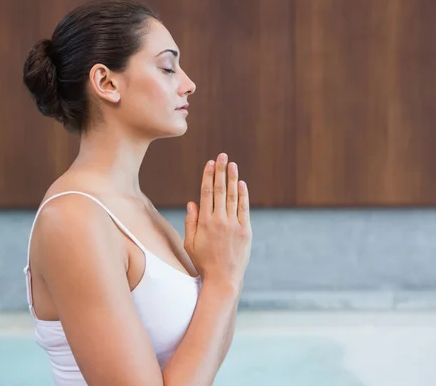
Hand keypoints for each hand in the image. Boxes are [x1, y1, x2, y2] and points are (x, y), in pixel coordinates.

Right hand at [184, 153, 251, 289]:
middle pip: (220, 189)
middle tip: (222, 156)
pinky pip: (244, 208)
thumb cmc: (203, 262)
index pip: (206, 193)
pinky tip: (241, 183)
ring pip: (233, 196)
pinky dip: (243, 195)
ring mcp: (234, 224)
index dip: (208, 176)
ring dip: (232, 178)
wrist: (223, 278)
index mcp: (204, 222)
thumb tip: (192, 203)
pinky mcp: (245, 230)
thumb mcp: (190, 244)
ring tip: (232, 164)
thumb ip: (191, 222)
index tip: (209, 163)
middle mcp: (219, 220)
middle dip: (220, 171)